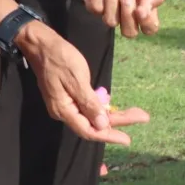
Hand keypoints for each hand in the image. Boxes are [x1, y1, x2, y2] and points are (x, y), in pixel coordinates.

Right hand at [18, 22, 149, 143]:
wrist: (42, 45)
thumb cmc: (60, 59)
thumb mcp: (76, 79)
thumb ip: (88, 103)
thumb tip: (101, 124)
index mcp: (64, 110)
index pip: (89, 131)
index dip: (108, 135)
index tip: (127, 139)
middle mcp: (65, 111)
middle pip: (94, 123)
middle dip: (118, 122)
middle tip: (143, 117)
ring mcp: (67, 104)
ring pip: (92, 115)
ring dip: (113, 115)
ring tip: (136, 113)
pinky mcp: (70, 96)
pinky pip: (88, 107)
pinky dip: (103, 107)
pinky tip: (115, 107)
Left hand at [75, 0, 164, 36]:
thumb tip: (145, 14)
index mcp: (144, 6)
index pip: (149, 28)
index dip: (147, 23)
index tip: (141, 8)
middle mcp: (127, 12)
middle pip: (129, 32)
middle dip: (128, 14)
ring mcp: (109, 10)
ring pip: (111, 22)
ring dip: (112, 1)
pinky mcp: (92, 4)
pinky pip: (96, 9)